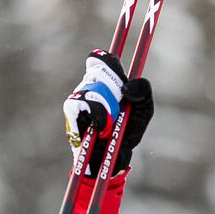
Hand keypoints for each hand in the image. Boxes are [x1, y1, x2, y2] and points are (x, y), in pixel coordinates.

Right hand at [62, 50, 154, 177]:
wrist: (110, 159)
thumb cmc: (125, 133)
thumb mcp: (143, 112)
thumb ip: (144, 93)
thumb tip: (128, 85)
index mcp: (109, 81)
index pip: (104, 58)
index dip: (108, 56)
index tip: (115, 54)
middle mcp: (92, 83)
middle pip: (103, 66)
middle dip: (117, 85)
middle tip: (121, 106)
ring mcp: (79, 93)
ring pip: (97, 84)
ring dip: (110, 106)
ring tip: (111, 124)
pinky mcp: (71, 107)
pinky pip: (87, 100)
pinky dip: (99, 114)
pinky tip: (102, 127)